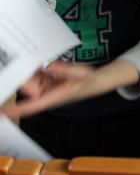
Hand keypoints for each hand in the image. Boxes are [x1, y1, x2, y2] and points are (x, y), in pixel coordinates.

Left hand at [5, 59, 139, 118]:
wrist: (96, 81)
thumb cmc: (89, 80)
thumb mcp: (80, 72)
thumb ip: (65, 69)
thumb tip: (49, 66)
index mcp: (56, 96)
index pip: (35, 104)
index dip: (19, 109)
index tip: (5, 112)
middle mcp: (49, 94)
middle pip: (30, 87)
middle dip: (25, 76)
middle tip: (24, 61)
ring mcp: (48, 89)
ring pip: (32, 81)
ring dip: (32, 71)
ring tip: (42, 62)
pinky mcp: (48, 83)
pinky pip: (37, 76)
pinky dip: (37, 70)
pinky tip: (42, 63)